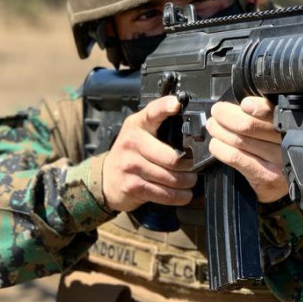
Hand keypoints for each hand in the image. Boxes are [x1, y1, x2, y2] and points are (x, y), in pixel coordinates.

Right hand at [102, 95, 196, 212]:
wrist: (107, 178)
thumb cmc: (132, 153)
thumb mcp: (140, 133)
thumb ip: (160, 126)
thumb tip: (193, 128)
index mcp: (137, 125)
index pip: (152, 112)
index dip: (165, 107)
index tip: (177, 104)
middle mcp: (132, 142)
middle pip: (172, 158)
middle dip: (190, 166)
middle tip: (196, 167)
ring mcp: (131, 165)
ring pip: (171, 178)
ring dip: (187, 182)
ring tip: (191, 181)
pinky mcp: (133, 186)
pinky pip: (164, 193)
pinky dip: (179, 197)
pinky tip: (185, 194)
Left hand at [207, 97, 288, 202]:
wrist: (283, 186)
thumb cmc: (274, 151)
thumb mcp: (274, 131)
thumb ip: (261, 116)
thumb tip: (234, 105)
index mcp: (291, 126)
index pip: (274, 112)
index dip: (258, 107)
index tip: (244, 104)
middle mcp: (287, 143)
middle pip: (251, 125)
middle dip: (227, 116)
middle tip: (217, 112)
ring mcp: (277, 162)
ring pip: (240, 140)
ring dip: (219, 131)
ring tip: (213, 126)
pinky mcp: (265, 176)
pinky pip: (236, 157)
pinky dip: (220, 149)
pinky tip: (216, 145)